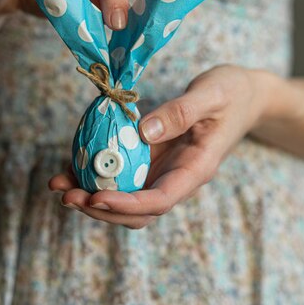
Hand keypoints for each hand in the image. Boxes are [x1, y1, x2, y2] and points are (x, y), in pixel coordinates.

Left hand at [49, 64, 271, 227]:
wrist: (244, 96)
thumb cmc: (232, 93)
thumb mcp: (212, 95)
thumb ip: (181, 112)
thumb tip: (143, 131)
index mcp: (196, 169)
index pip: (160, 200)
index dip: (127, 205)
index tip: (97, 198)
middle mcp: (177, 178)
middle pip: (138, 210)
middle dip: (101, 209)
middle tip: (67, 195)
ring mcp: (162, 171)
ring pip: (126, 198)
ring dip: (92, 197)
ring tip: (59, 184)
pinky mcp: (151, 159)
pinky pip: (122, 176)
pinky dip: (94, 176)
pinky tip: (69, 168)